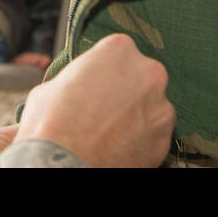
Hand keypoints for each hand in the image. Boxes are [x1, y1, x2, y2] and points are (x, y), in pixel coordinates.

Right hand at [14, 33, 173, 166]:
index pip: (118, 52)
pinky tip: (119, 147)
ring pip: (151, 106)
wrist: (62, 166)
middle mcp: (148, 73)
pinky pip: (155, 134)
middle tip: (104, 109)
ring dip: (137, 115)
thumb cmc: (52, 123)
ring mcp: (161, 107)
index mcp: (119, 50)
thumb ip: (77, 79)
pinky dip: (141, 140)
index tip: (96, 84)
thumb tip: (78, 87)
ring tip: (111, 133)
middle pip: (141, 76)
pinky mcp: (165, 139)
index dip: (105, 70)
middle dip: (126, 90)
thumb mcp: (53, 85)